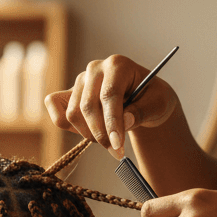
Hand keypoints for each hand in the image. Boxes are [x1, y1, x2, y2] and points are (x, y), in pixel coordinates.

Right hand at [44, 54, 178, 157]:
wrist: (143, 98)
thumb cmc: (151, 98)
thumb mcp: (158, 104)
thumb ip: (143, 111)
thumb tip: (125, 121)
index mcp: (117, 64)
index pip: (109, 95)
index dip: (112, 122)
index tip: (117, 145)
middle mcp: (94, 69)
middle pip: (87, 106)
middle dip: (101, 134)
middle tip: (117, 151)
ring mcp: (79, 82)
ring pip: (72, 114)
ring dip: (89, 134)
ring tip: (109, 141)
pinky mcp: (68, 96)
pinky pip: (58, 115)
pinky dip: (71, 129)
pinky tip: (90, 132)